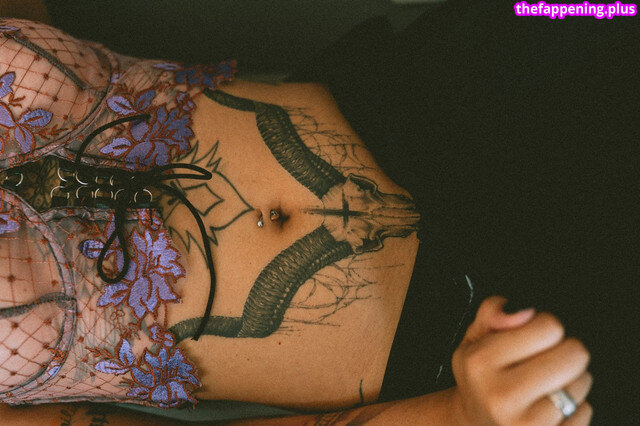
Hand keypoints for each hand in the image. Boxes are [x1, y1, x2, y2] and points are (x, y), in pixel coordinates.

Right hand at [449, 296, 592, 424]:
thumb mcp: (475, 338)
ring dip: (571, 380)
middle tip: (546, 360)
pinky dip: (575, 406)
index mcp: (480, 362)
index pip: (548, 327)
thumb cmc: (481, 377)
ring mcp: (526, 424)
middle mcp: (500, 395)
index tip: (533, 338)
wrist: (476, 423)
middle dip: (564, 351)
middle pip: (573, 354)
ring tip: (547, 384)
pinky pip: (585, 412)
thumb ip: (493, 312)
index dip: (544, 327)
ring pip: (581, 383)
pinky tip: (551, 406)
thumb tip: (525, 313)